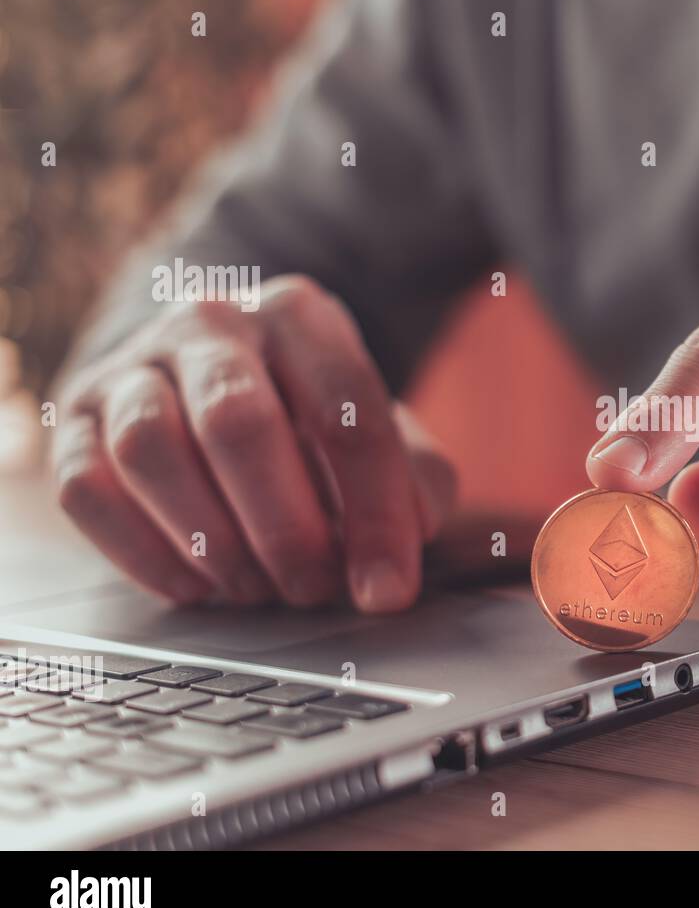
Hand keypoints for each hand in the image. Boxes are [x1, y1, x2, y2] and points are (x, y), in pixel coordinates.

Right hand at [52, 276, 455, 610]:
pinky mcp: (74, 417)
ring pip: (149, 448)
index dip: (374, 513)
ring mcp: (132, 365)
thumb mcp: (380, 430)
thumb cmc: (310, 416)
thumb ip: (414, 480)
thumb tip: (401, 550)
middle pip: (237, 423)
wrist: (209, 375)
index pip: (346, 413)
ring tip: (257, 587)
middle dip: (285, 528)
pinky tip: (196, 584)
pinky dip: (143, 552)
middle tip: (313, 589)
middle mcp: (210, 323)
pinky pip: (87, 488)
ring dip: (211, 540)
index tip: (387, 590)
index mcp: (300, 317)